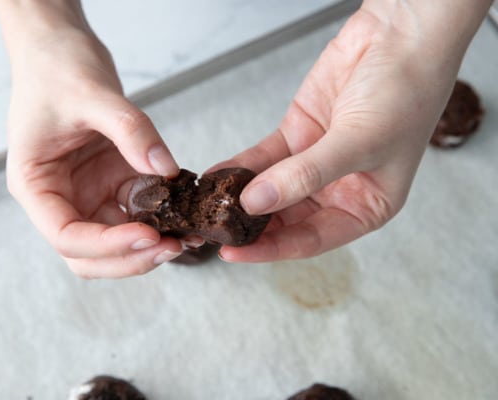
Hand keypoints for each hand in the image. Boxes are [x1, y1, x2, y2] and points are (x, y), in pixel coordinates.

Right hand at [3, 20, 181, 276]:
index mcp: (36, 185)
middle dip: (130, 258)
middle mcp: (61, 198)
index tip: (148, 235)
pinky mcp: (113, 182)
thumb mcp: (91, 94)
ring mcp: (89, 193)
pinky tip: (187, 213)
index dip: (107, 244)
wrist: (60, 47)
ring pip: (116, 241)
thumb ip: (129, 130)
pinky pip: (139, 212)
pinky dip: (162, 219)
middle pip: (90, 254)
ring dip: (148, 247)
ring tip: (185, 238)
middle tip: (171, 247)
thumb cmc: (56, 68)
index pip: (66, 236)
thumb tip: (164, 167)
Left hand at [214, 3, 483, 262]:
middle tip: (213, 228)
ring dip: (239, 196)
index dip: (272, 249)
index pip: (311, 239)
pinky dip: (238, 166)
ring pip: (269, 188)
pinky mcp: (296, 136)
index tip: (235, 253)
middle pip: (285, 218)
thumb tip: (257, 202)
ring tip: (207, 205)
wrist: (400, 37)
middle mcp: (338, 190)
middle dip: (250, 224)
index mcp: (365, 206)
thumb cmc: (405, 95)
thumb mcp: (359, 143)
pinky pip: (262, 158)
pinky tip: (216, 174)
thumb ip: (306, 175)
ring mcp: (313, 163)